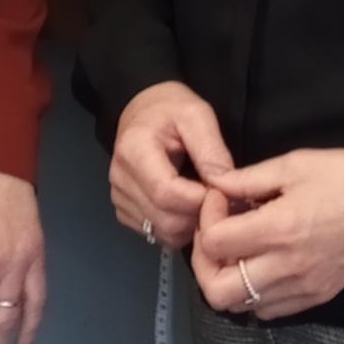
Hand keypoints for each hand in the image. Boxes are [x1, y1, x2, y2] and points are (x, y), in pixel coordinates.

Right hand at [109, 80, 234, 250]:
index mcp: (134, 151)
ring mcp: (119, 198)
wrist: (142, 110)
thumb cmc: (170, 108)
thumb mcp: (197, 114)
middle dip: (198, 214)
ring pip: (162, 232)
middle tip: (216, 195)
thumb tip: (225, 185)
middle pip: (165, 219)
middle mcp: (120, 179)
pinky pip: (156, 234)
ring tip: (202, 199)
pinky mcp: (124, 211)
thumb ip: (211, 149)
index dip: (199, 200)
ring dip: (189, 224)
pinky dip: (177, 227)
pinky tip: (187, 206)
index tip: (221, 190)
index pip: (166, 193)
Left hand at [189, 151, 343, 319]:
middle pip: (217, 291)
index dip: (206, 219)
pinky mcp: (317, 297)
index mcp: (279, 229)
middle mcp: (286, 267)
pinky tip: (261, 266)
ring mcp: (303, 287)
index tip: (220, 201)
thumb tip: (213, 184)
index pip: (214, 243)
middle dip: (204, 263)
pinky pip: (269, 311)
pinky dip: (254, 294)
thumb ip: (247, 179)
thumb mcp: (294, 164)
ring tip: (238, 251)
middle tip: (216, 236)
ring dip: (227, 280)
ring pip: (241, 306)